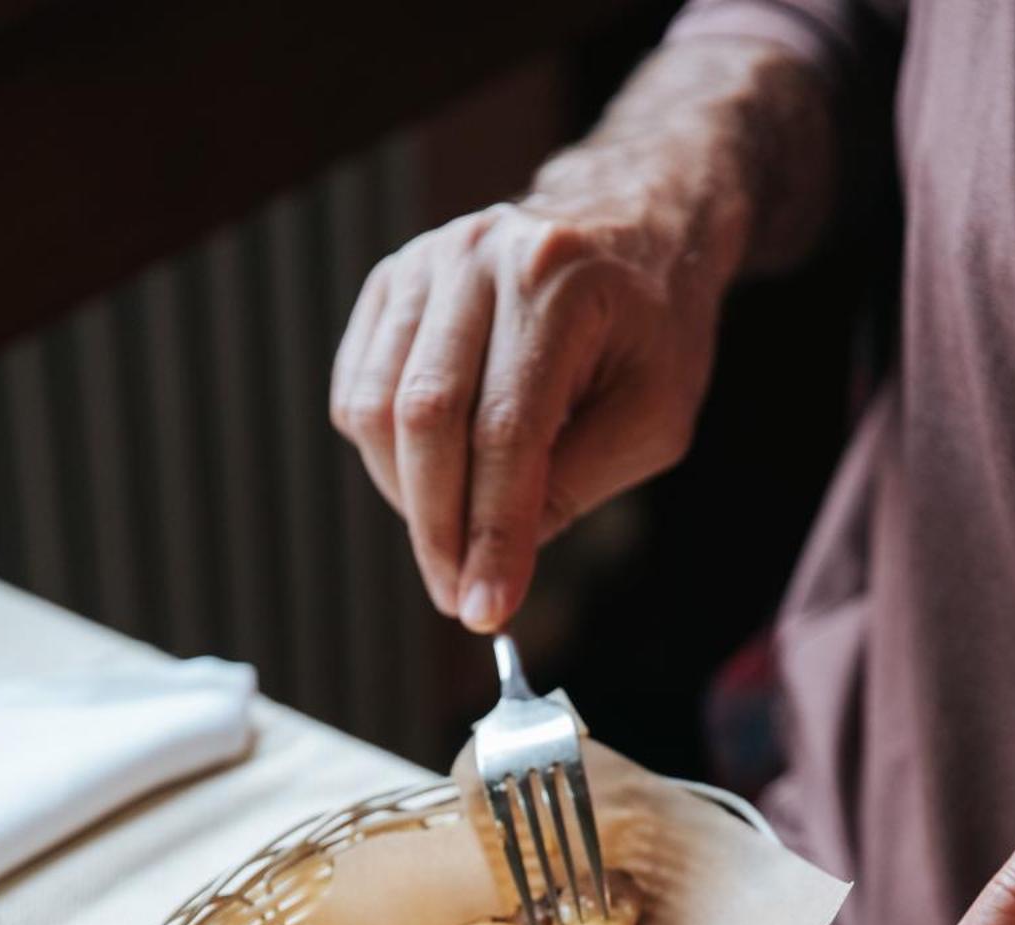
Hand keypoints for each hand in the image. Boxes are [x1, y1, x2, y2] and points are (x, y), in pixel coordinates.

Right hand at [330, 42, 834, 630]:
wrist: (636, 225)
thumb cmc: (655, 328)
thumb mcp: (653, 417)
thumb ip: (577, 483)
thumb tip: (498, 557)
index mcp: (557, 284)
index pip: (506, 431)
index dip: (492, 532)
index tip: (488, 609)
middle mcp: (478, 259)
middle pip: (426, 419)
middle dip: (439, 530)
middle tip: (459, 598)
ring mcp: (424, 264)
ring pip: (378, 410)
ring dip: (407, 501)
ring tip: (455, 542)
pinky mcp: (391, 285)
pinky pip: (358, 392)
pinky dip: (384, 459)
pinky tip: (432, 483)